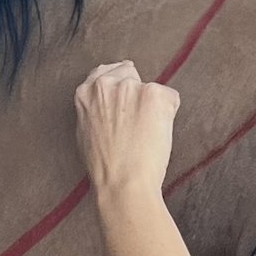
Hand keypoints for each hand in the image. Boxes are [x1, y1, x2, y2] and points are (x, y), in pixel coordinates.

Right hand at [74, 61, 179, 204]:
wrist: (122, 183)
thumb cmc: (104, 168)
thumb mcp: (84, 133)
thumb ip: (93, 110)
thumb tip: (106, 106)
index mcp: (86, 92)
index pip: (105, 72)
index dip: (118, 83)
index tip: (124, 94)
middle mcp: (107, 84)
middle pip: (130, 73)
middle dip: (136, 92)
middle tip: (138, 120)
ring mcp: (132, 88)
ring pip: (151, 89)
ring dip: (153, 106)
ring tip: (146, 134)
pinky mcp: (155, 95)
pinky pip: (171, 98)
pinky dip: (169, 114)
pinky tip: (157, 135)